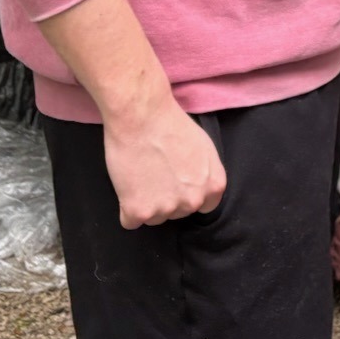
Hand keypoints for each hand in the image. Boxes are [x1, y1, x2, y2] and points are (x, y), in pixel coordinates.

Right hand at [103, 96, 226, 227]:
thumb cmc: (172, 124)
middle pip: (177, 213)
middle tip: (154, 173)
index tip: (176, 183)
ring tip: (140, 175)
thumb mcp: (205, 147)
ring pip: (153, 217)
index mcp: (213, 186)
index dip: (187, 194)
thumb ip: (204, 173)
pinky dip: (126, 208)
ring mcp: (165, 209)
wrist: (142, 117)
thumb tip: (196, 185)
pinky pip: (130, 221)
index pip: (203, 206)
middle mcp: (192, 202)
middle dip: (166, 199)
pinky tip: (127, 186)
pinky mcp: (139, 212)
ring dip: (145, 203)